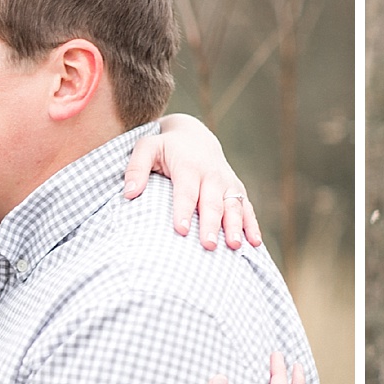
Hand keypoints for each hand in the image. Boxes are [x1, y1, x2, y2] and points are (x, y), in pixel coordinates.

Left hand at [122, 113, 261, 250]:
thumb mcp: (146, 148)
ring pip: (234, 206)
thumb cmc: (166, 147)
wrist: (194, 136)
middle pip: (212, 202)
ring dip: (235, 227)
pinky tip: (255, 243)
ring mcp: (227, 183)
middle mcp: (212, 175)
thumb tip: (129, 194)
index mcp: (188, 166)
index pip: (186, 191)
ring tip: (235, 247)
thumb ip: (136, 168)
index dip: (184, 210)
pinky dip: (252, 225)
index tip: (181, 230)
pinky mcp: (237, 191)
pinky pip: (247, 209)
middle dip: (212, 224)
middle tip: (208, 246)